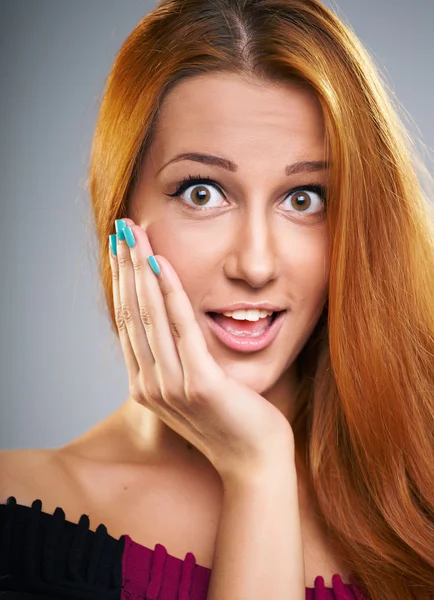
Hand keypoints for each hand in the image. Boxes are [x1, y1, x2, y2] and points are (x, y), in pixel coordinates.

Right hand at [109, 218, 294, 483]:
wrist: (255, 462)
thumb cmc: (230, 421)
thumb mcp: (192, 389)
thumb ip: (175, 361)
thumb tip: (169, 326)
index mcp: (145, 385)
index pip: (127, 322)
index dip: (122, 281)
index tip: (121, 249)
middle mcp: (150, 385)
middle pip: (132, 312)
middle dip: (125, 265)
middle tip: (122, 227)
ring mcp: (172, 387)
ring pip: (150, 314)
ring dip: (140, 269)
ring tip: (135, 233)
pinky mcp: (200, 385)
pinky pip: (182, 328)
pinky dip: (169, 292)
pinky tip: (162, 263)